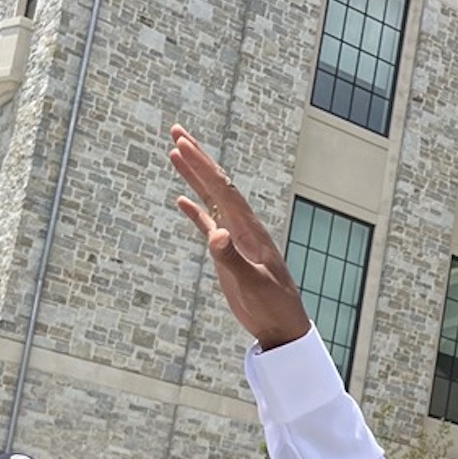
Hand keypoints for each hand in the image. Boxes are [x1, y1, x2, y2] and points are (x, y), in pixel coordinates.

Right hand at [167, 125, 312, 347]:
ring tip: (175, 152)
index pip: (223, 190)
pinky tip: (182, 199)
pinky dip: (195, 210)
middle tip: (176, 131)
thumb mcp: (251, 285)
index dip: (202, 166)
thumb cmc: (272, 307)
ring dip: (194, 176)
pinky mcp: (229, 254)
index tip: (180, 144)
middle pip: (217, 184)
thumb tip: (214, 235)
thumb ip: (231, 260)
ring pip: (212, 199)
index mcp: (250, 230)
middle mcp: (243, 228)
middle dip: (197, 158)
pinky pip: (209, 224)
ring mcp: (235, 239)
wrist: (282, 326)